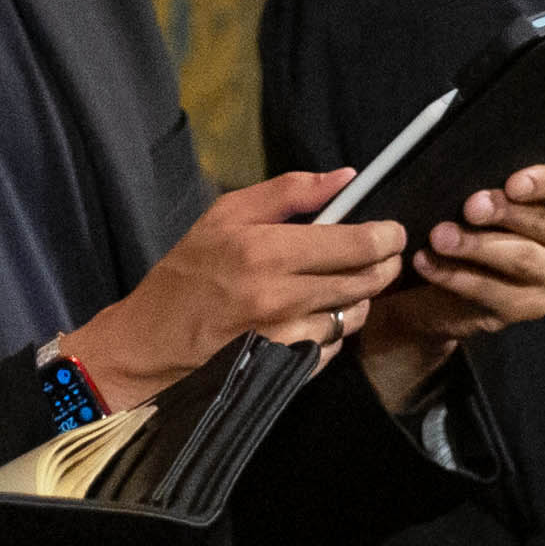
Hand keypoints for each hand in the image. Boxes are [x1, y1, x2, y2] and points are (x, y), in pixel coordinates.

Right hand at [58, 167, 411, 405]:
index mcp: (267, 251)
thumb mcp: (226, 215)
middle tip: (383, 255)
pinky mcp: (290, 368)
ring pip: (356, 315)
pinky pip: (335, 346)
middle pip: (367, 281)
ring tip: (341, 285)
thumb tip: (347, 177)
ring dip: (358, 299)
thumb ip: (289, 192)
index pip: (357, 244)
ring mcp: (288, 337)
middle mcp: (283, 296)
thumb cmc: (189, 272)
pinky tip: (314, 317)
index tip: (393, 232)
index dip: (388, 237)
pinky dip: (334, 330)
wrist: (152, 341)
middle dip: (384, 265)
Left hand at [352, 159, 544, 409]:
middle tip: (469, 208)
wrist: (448, 284)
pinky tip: (427, 264)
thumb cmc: (470, 223)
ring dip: (477, 246)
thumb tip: (464, 174)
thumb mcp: (480, 196)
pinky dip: (457, 277)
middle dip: (504, 213)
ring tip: (439, 237)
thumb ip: (484, 183)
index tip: (512, 184)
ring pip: (523, 258)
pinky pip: (496, 292)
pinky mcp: (531, 306)